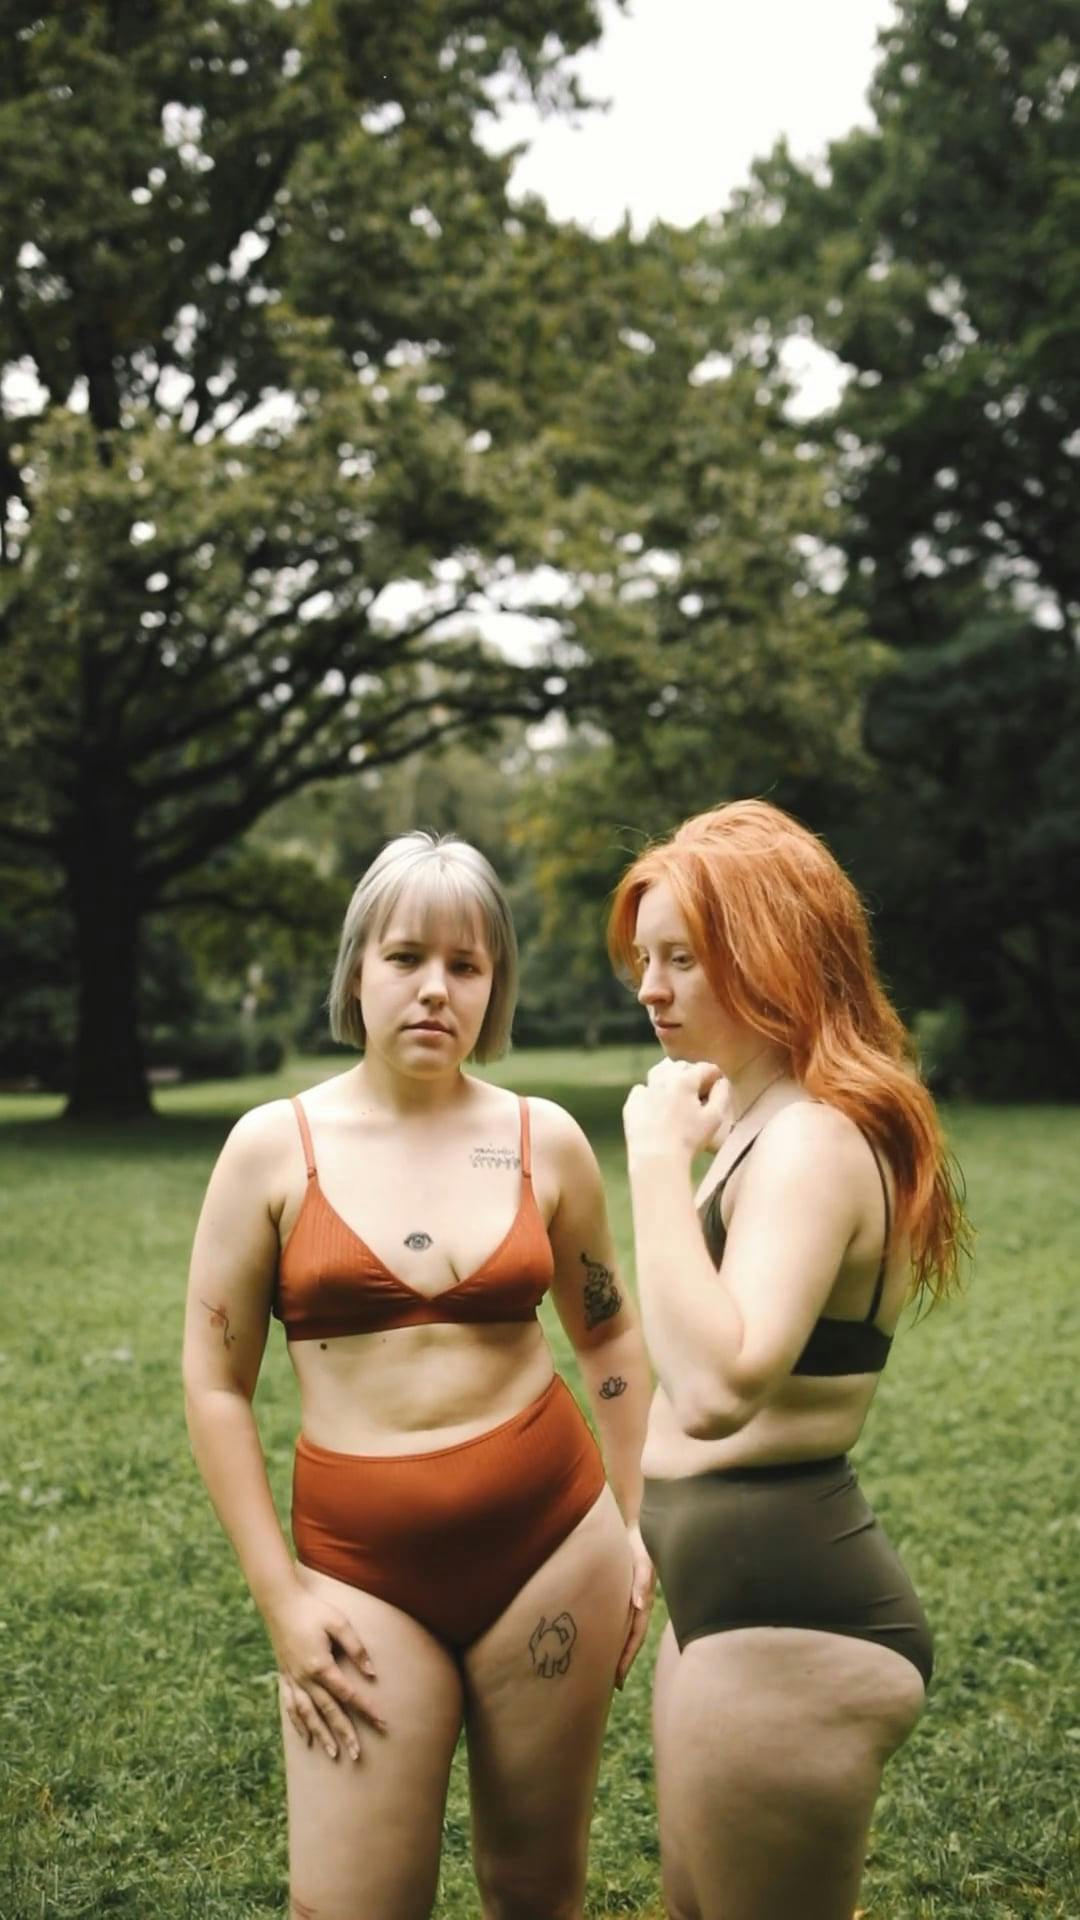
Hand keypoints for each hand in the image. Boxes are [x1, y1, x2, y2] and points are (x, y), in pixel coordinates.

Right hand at [268, 1584, 385, 1760]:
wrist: (280, 1602)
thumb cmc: (313, 1610)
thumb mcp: (339, 1623)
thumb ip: (356, 1648)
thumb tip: (371, 1673)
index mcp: (321, 1665)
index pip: (349, 1695)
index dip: (367, 1710)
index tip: (382, 1724)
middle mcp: (306, 1678)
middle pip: (329, 1712)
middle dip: (344, 1734)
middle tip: (357, 1755)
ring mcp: (293, 1679)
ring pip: (309, 1715)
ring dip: (322, 1736)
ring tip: (334, 1754)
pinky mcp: (285, 1677)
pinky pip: (291, 1706)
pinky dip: (298, 1724)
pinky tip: (306, 1738)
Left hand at [615, 1523, 655, 1688]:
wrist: (635, 1527)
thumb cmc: (640, 1542)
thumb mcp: (644, 1559)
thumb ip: (643, 1579)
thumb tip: (640, 1604)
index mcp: (644, 1602)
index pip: (636, 1637)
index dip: (627, 1658)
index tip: (617, 1679)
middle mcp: (636, 1606)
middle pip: (628, 1639)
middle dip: (620, 1661)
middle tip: (608, 1685)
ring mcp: (628, 1601)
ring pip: (620, 1631)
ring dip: (613, 1649)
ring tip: (599, 1671)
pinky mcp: (619, 1594)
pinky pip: (614, 1618)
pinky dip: (608, 1632)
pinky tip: (596, 1640)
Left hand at [623, 1058, 726, 1164]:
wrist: (656, 1159)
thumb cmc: (689, 1140)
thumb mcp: (715, 1118)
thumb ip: (722, 1094)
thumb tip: (721, 1081)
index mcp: (684, 1080)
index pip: (705, 1067)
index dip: (715, 1075)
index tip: (718, 1085)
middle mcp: (662, 1079)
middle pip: (681, 1066)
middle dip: (693, 1074)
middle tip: (699, 1091)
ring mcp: (645, 1090)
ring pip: (659, 1072)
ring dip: (671, 1077)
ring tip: (678, 1092)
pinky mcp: (632, 1104)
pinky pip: (643, 1090)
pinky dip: (651, 1093)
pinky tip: (658, 1106)